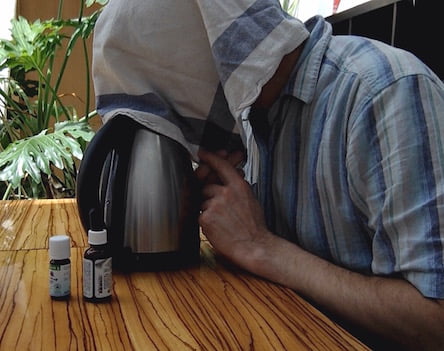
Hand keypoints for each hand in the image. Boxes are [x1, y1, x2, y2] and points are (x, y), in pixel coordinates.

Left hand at [197, 150, 273, 269]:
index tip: (203, 153)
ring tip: (223, 221)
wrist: (254, 246)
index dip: (211, 157)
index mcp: (238, 186)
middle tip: (218, 205)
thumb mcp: (251, 199)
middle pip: (208, 185)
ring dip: (209, 209)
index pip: (221, 165)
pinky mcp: (205, 218)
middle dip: (210, 194)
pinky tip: (219, 227)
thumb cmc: (254, 226)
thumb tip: (236, 174)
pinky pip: (200, 214)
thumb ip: (240, 186)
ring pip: (203, 201)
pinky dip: (207, 221)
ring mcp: (214, 205)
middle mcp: (226, 193)